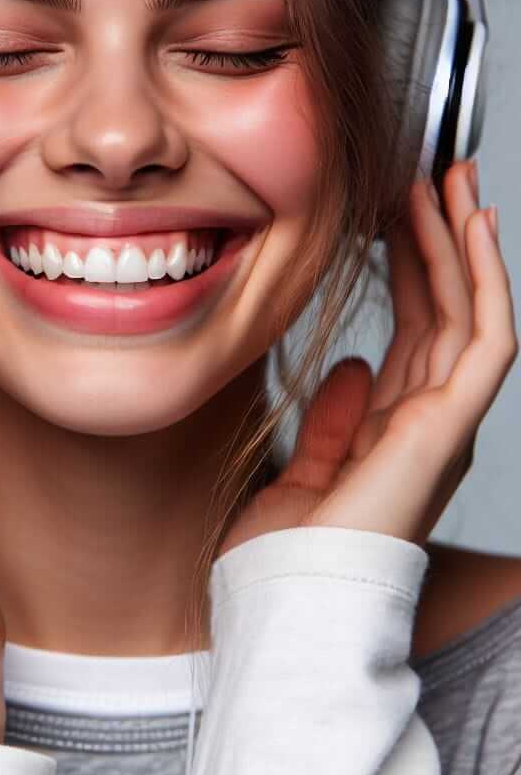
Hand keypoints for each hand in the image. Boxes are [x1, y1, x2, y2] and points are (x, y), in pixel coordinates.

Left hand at [219, 159, 516, 557]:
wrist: (288, 596)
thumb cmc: (290, 548)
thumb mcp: (309, 466)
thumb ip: (337, 418)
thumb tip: (354, 366)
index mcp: (394, 426)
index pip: (413, 329)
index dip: (410, 269)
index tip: (392, 215)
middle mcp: (430, 420)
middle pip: (445, 310)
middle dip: (440, 241)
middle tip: (429, 177)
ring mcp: (447, 422)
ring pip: (469, 310)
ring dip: (461, 242)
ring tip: (448, 180)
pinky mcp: (450, 426)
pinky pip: (486, 338)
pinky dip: (485, 280)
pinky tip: (473, 227)